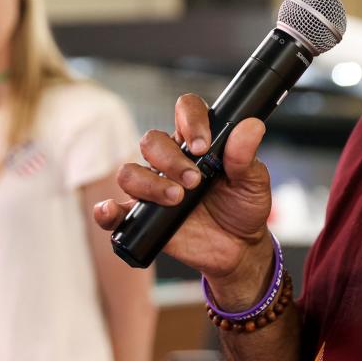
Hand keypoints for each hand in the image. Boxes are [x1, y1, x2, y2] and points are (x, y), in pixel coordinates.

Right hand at [93, 93, 273, 288]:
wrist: (239, 249)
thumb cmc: (244, 207)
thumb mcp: (254, 181)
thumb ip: (246, 156)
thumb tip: (251, 126)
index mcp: (197, 144)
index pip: (185, 111)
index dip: (190, 120)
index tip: (203, 145)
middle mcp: (170, 161)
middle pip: (152, 141)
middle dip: (171, 159)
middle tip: (194, 181)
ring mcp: (153, 188)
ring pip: (130, 171)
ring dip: (149, 183)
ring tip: (176, 199)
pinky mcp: (143, 217)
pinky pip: (114, 210)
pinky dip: (107, 210)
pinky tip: (114, 212)